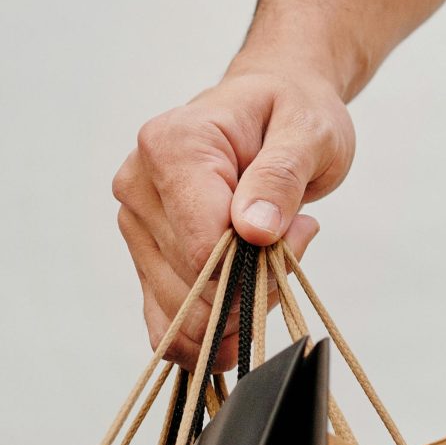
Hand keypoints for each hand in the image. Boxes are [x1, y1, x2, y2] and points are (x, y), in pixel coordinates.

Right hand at [112, 59, 352, 365]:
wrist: (272, 109)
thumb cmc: (292, 115)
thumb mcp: (310, 133)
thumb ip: (282, 177)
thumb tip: (255, 230)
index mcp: (171, 145)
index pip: (201, 243)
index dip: (255, 264)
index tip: (298, 234)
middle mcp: (138, 184)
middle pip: (193, 283)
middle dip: (254, 285)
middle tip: (294, 239)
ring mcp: (135, 221)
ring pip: (181, 311)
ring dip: (239, 308)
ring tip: (272, 254)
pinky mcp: (143, 252)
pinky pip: (164, 321)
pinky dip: (207, 336)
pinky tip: (240, 326)